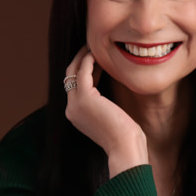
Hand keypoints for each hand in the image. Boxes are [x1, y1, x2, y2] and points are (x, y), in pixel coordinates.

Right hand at [64, 45, 147, 164]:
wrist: (125, 148)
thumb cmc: (125, 138)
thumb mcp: (111, 118)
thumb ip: (104, 106)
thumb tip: (109, 95)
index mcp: (76, 115)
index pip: (76, 86)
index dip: (84, 70)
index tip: (95, 59)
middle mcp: (71, 109)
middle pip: (70, 76)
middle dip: (79, 60)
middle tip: (91, 47)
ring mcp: (75, 104)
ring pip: (73, 71)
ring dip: (82, 57)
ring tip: (94, 46)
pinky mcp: (84, 98)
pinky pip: (82, 72)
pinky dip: (88, 60)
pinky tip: (97, 54)